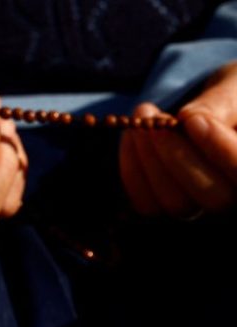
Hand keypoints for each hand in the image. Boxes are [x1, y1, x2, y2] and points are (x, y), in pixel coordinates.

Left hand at [120, 60, 236, 217]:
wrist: (211, 106)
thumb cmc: (232, 95)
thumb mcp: (234, 87)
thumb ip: (221, 103)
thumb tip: (186, 119)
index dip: (220, 150)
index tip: (194, 120)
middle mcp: (234, 194)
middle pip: (215, 199)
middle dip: (179, 157)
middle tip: (157, 118)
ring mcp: (199, 205)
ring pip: (177, 204)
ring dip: (151, 160)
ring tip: (145, 113)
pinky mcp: (165, 205)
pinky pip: (147, 202)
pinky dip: (133, 168)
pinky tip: (132, 134)